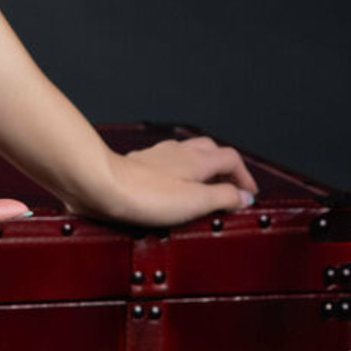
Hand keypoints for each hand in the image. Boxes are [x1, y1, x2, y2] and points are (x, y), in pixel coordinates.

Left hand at [61, 134, 259, 226]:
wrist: (100, 185)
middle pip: (210, 150)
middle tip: (229, 191)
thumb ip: (223, 197)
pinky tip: (168, 189)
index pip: (230, 158)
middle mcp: (177, 152)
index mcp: (197, 159)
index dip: (244, 176)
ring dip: (199, 169)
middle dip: (224, 168)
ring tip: (202, 191)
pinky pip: (164, 164)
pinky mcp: (137, 166)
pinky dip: (176, 174)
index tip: (249, 195)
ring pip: (186, 154)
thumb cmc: (146, 195)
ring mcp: (155, 157)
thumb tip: (243, 196)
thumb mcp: (196, 201)